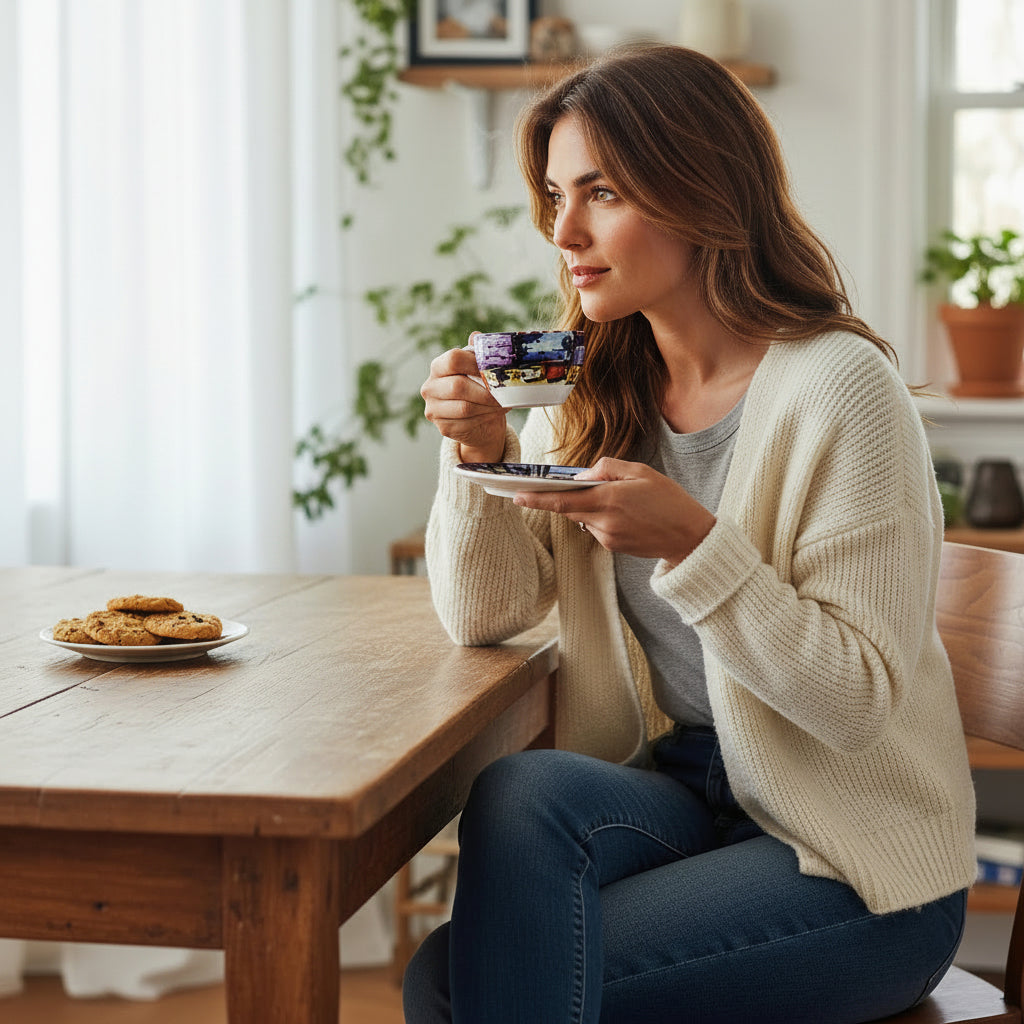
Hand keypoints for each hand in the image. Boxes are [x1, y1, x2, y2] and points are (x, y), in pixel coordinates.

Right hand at [421, 338, 506, 463]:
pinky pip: (467, 423)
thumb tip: (477, 337)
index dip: (476, 364)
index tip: (495, 370)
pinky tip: (495, 413)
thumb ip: (478, 354)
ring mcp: (434, 409)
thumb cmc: (479, 389)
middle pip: (458, 386)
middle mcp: (430, 387)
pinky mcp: (443, 427)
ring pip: (465, 408)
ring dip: (489, 406)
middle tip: (505, 393)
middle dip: (486, 391)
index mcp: (438, 367)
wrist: (479, 422)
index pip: (453, 359)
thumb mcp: (480, 370)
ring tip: (504, 403)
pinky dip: (486, 418)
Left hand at [513, 457, 714, 565]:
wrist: (689, 537)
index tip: (517, 495)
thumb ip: (608, 468)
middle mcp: (604, 521)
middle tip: (555, 487)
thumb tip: (582, 476)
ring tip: (616, 499)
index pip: (563, 500)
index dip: (537, 499)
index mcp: (610, 498)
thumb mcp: (641, 471)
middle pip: (568, 509)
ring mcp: (607, 537)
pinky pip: (595, 528)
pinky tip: (624, 514)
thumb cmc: (669, 500)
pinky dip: (600, 517)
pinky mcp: (612, 547)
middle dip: (558, 498)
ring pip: (582, 518)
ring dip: (587, 507)